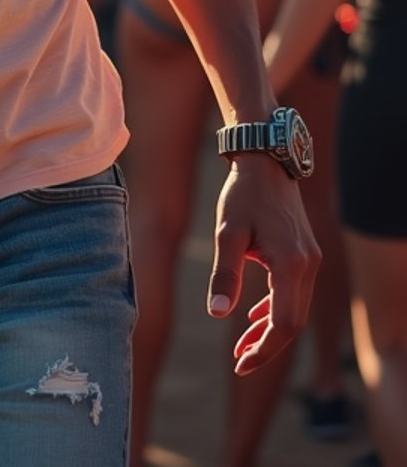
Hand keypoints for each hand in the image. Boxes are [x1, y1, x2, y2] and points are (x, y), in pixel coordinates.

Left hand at [207, 157, 319, 374]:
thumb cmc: (243, 195)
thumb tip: (217, 314)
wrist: (266, 163)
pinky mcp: (306, 255)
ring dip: (270, 330)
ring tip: (243, 346)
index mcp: (290, 264)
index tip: (241, 365)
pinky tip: (256, 317)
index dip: (264, 350)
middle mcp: (308, 266)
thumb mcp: (227, 232)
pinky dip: (276, 309)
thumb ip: (224, 273)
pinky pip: (295, 293)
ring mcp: (310, 261)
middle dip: (266, 345)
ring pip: (295, 309)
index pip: (284, 324)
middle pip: (292, 322)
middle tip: (239, 361)